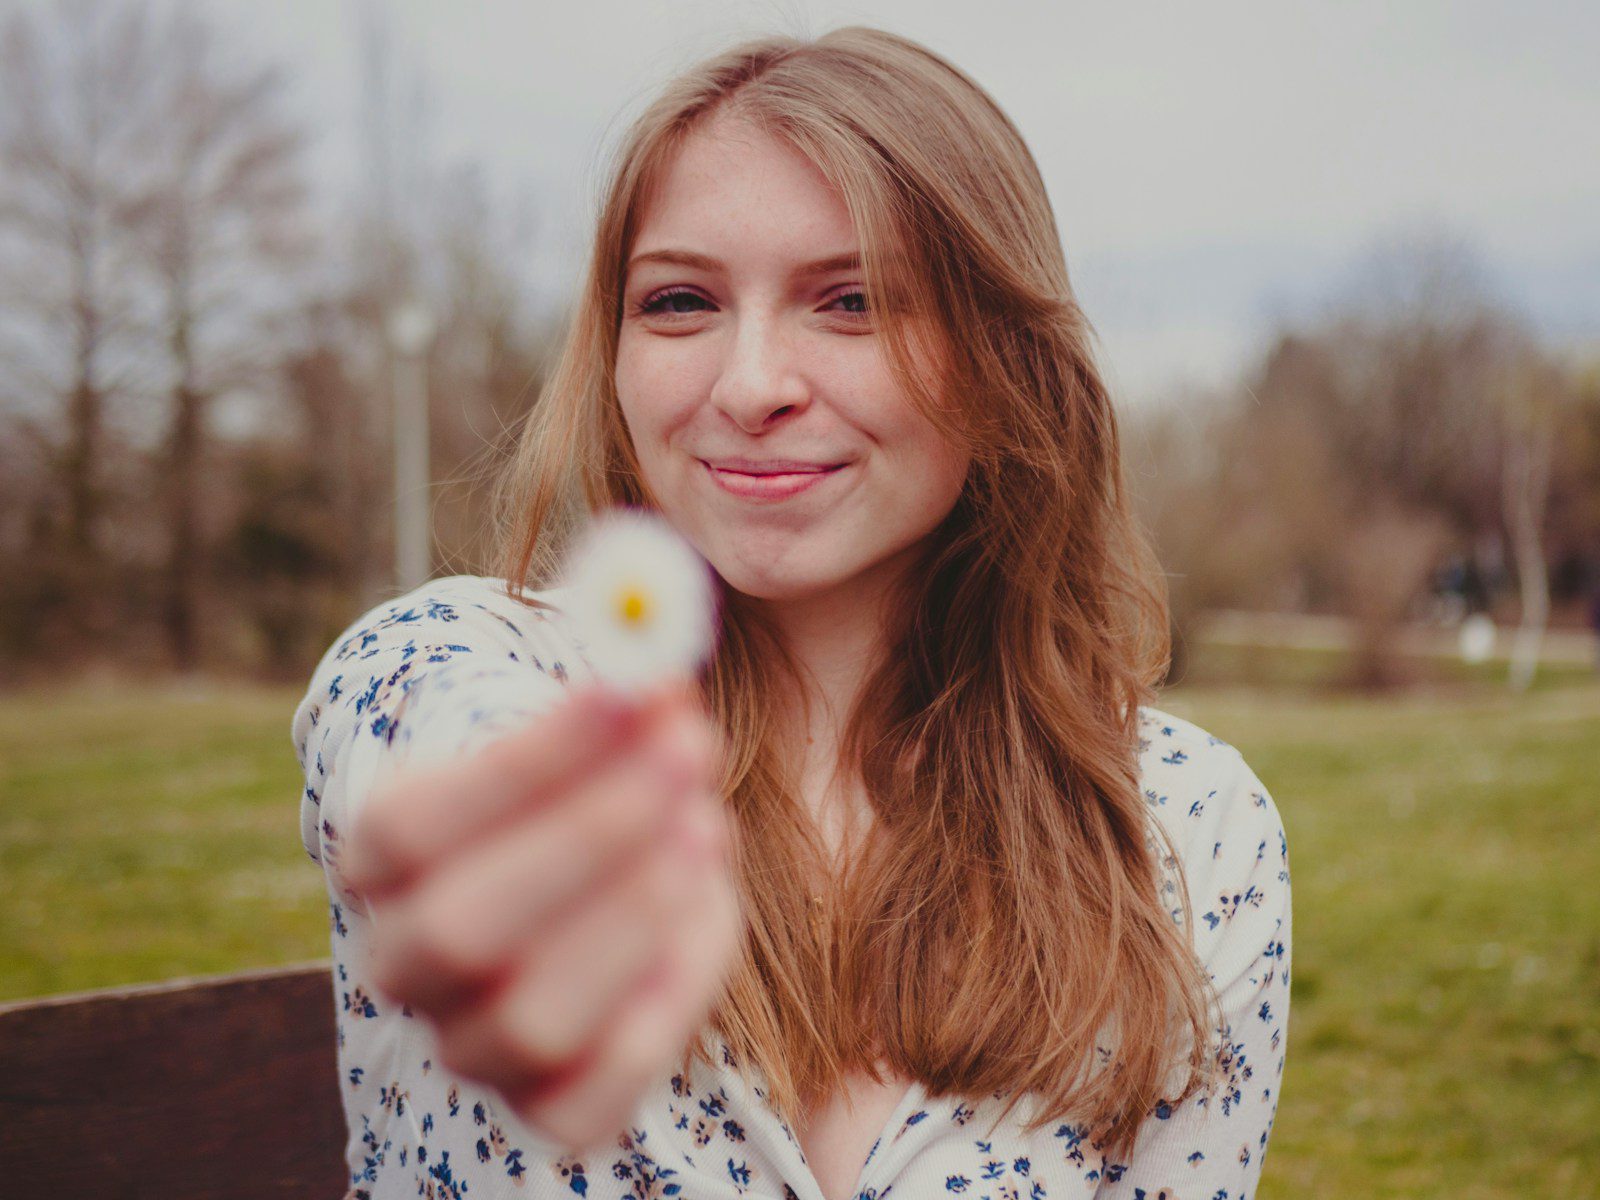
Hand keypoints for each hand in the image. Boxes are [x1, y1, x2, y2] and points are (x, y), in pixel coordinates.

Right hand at [342, 678, 742, 1152]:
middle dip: (590, 834)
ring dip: (636, 912)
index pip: (415, 823)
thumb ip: (621, 698)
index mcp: (380, 859)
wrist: (601, 880)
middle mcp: (405, 964)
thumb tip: (663, 663)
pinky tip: (707, 905)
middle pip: (462, 928)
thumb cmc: (589, 782)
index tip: (629, 689)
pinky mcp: (551, 1107)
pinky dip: (671, 989)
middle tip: (687, 750)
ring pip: (533, 1016)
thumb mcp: (600, 728)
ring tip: (708, 824)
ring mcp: (473, 1046)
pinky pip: (604, 1080)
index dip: (528, 760)